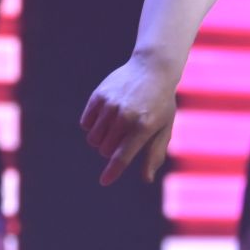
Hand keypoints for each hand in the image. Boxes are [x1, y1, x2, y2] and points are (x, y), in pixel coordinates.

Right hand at [80, 55, 179, 183]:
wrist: (152, 69)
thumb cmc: (161, 103)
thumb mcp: (164, 128)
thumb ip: (155, 154)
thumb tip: (147, 179)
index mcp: (143, 127)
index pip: (122, 156)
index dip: (112, 171)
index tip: (104, 181)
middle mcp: (125, 117)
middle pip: (105, 150)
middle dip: (111, 150)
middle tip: (123, 138)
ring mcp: (110, 106)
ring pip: (94, 139)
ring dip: (101, 139)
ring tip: (114, 128)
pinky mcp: (98, 96)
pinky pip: (85, 124)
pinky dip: (92, 126)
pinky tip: (105, 118)